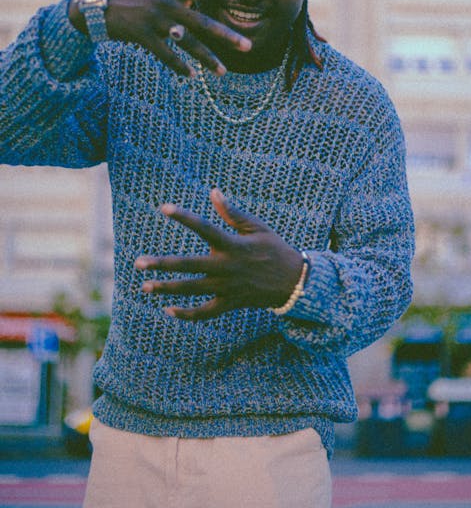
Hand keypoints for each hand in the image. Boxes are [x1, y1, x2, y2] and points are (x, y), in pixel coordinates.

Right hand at [69, 0, 255, 76]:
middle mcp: (168, 5)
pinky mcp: (143, 37)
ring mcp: (156, 22)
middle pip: (202, 21)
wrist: (96, 4)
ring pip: (186, 43)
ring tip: (223, 72)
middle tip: (247, 47)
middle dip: (226, 35)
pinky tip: (191, 76)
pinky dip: (177, 66)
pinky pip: (164, 54)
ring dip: (206, 58)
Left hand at [134, 188, 302, 320]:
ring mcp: (227, 288)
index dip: (184, 217)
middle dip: (162, 265)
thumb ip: (233, 213)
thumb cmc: (274, 249)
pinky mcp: (230, 304)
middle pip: (189, 266)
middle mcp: (227, 268)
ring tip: (145, 287)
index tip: (164, 208)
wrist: (294, 283)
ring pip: (191, 291)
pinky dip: (187, 314)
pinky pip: (205, 313)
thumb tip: (213, 192)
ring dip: (167, 289)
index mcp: (233, 245)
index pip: (204, 228)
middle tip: (138, 264)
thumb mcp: (258, 227)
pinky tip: (168, 310)